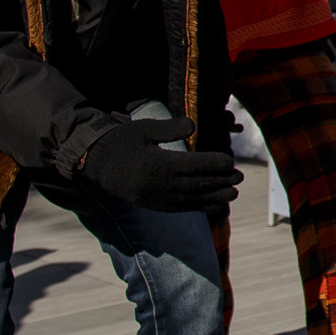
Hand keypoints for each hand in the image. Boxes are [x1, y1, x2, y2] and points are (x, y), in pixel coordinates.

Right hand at [78, 118, 241, 212]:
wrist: (95, 162)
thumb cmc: (123, 140)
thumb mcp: (145, 129)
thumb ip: (170, 128)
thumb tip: (193, 126)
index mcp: (156, 164)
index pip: (192, 165)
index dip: (213, 163)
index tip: (230, 160)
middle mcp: (157, 184)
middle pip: (195, 184)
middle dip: (219, 181)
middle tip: (240, 177)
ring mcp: (155, 197)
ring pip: (190, 199)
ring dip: (214, 197)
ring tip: (234, 194)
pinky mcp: (153, 205)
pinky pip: (180, 208)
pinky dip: (199, 208)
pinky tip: (216, 206)